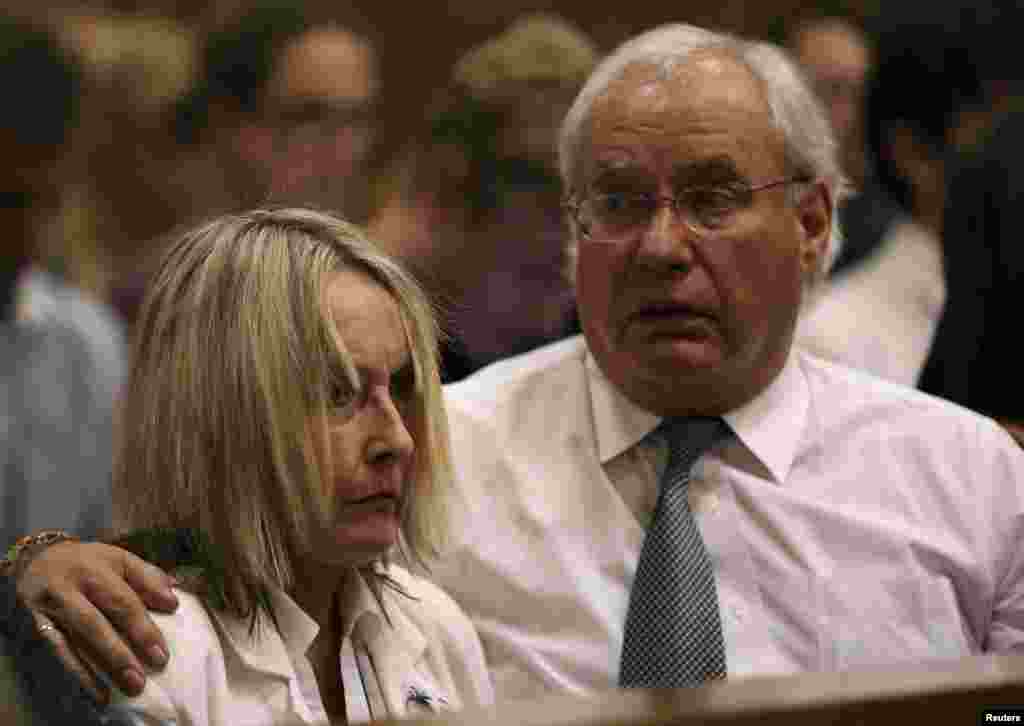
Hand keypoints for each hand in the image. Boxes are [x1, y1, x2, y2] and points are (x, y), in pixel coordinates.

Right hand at [15, 541, 178, 703]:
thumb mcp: (117, 559)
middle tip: (155, 665)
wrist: (34, 559)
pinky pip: (60, 651)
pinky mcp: (39, 625)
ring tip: (132, 683)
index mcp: (98, 566)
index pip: (124, 597)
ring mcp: (53, 606)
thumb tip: (173, 600)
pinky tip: (98, 692)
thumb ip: (147, 576)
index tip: (163, 647)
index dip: (145, 623)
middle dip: (128, 644)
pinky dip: (80, 673)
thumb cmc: (88, 563)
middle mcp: (72, 585)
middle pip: (101, 618)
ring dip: (108, 661)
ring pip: (81, 637)